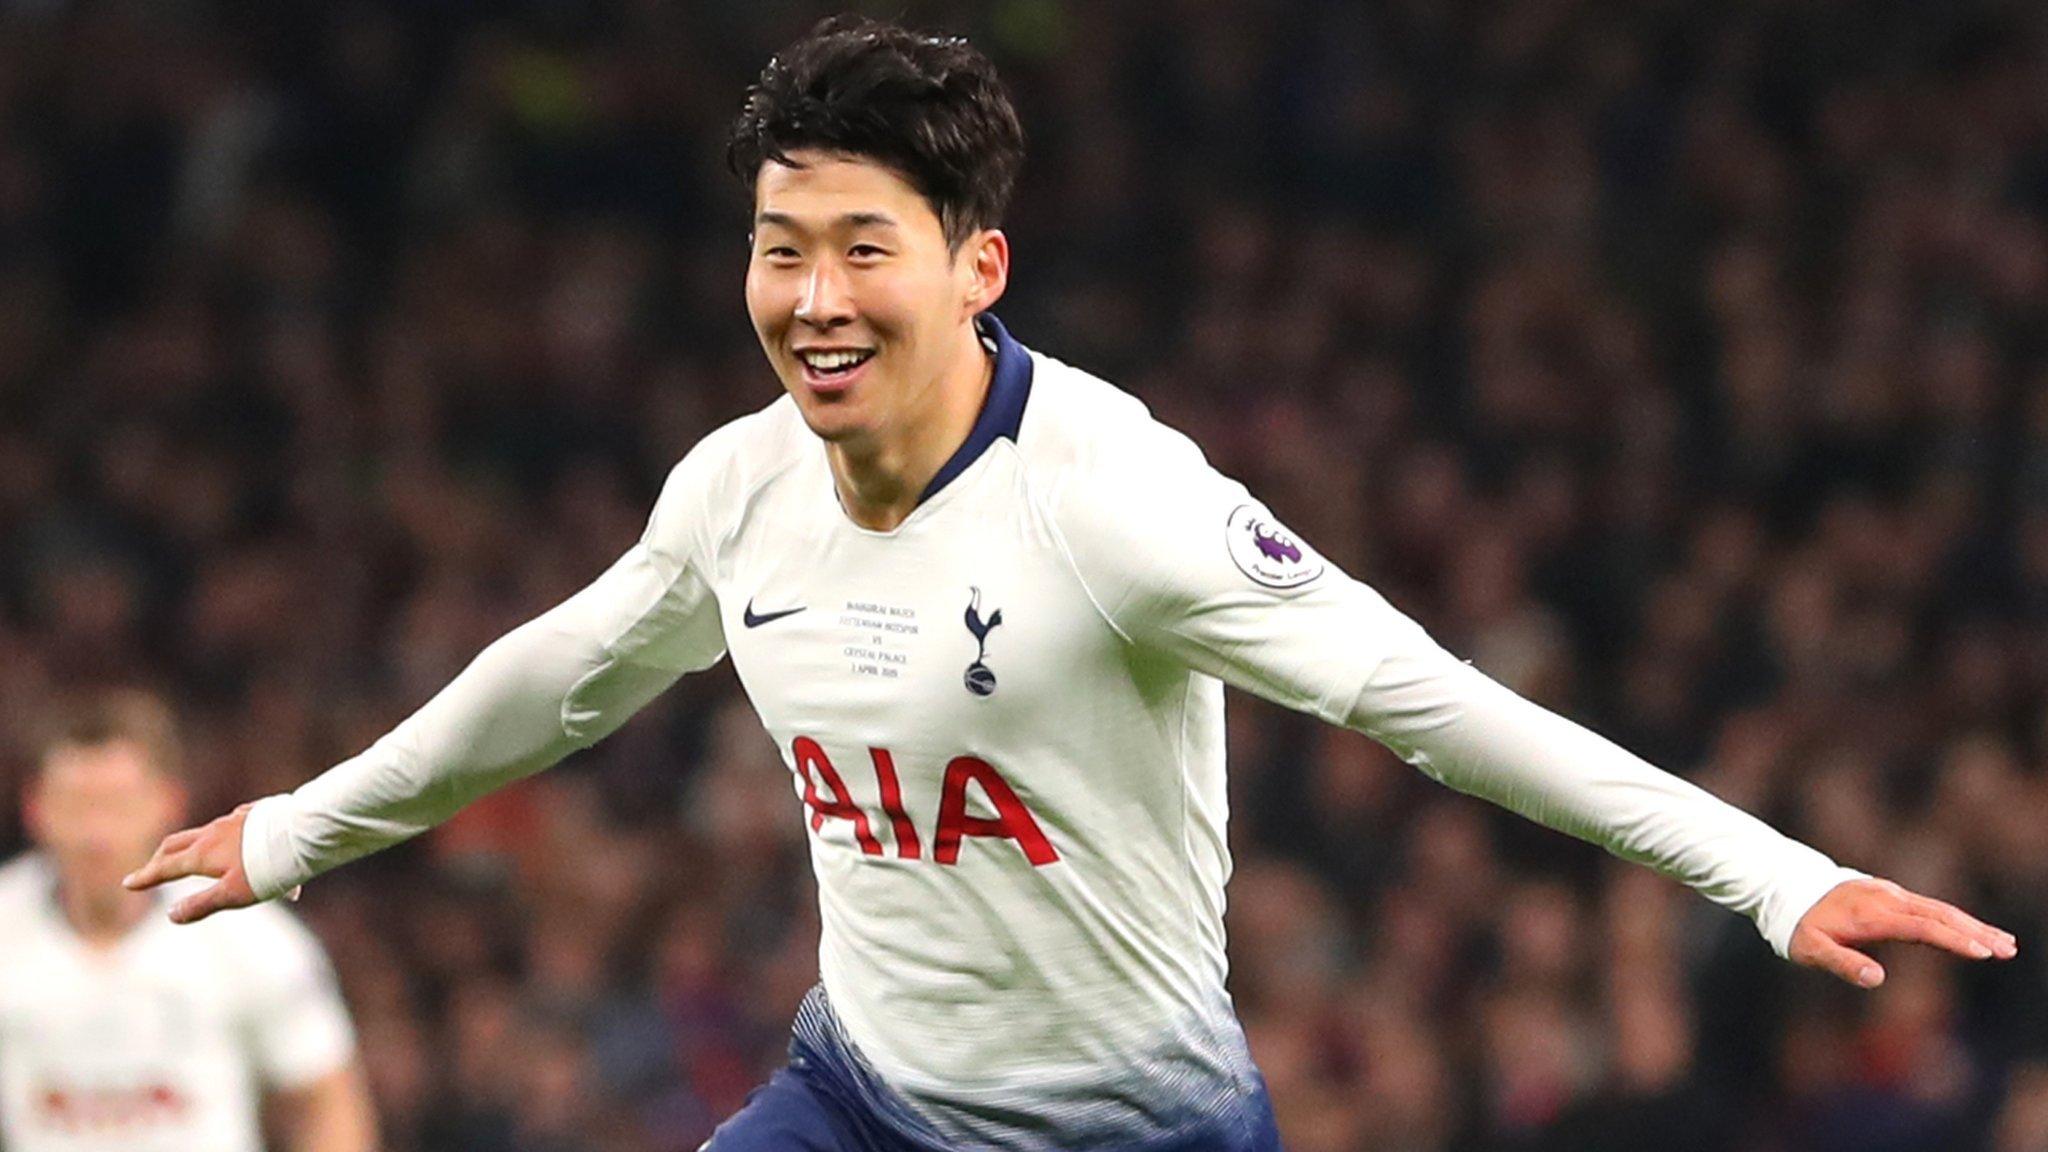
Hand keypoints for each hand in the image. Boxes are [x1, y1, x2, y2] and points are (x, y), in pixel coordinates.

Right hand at [123, 803, 259, 923]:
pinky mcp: (255, 814)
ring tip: (196, 860)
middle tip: (152, 869)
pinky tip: (237, 842)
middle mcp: (213, 832)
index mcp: (202, 853)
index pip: (165, 867)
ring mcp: (234, 820)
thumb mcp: (233, 893)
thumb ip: (201, 904)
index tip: (128, 883)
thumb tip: (171, 914)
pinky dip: (223, 839)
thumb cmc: (269, 866)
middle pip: (176, 843)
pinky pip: (232, 826)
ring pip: (205, 834)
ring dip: (194, 848)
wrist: (303, 832)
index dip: (146, 877)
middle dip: (160, 857)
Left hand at [1789, 876, 2017, 987]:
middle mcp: (1886, 899)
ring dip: (1971, 924)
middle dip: (1976, 932)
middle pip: (1940, 915)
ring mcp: (1888, 893)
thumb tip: (1878, 979)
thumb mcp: (1811, 949)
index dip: (1953, 940)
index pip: (1922, 928)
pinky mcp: (1888, 892)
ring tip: (2002, 941)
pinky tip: (1969, 929)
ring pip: (1938, 908)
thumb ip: (1842, 964)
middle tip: (2009, 949)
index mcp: (1872, 915)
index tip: (1982, 952)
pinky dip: (1953, 917)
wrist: (1783, 884)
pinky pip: (1928, 905)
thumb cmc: (1797, 923)